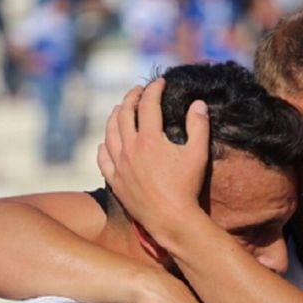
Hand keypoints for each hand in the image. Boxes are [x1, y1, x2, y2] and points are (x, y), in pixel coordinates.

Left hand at [97, 79, 209, 239]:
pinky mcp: (115, 181)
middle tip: (138, 91)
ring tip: (120, 110)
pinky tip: (105, 142)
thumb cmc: (187, 187)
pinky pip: (103, 159)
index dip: (153, 90)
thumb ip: (199, 126)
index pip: (148, 104)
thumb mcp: (198, 154)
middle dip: (131, 98)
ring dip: (114, 117)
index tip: (159, 82)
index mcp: (149, 139)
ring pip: (109, 133)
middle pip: (124, 114)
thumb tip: (198, 103)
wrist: (171, 219)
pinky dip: (104, 146)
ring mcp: (119, 165)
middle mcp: (130, 149)